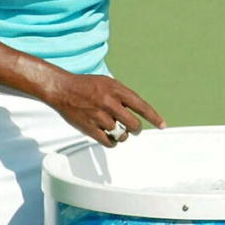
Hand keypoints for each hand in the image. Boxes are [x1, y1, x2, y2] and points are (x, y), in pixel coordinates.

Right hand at [41, 71, 166, 147]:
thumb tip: (138, 110)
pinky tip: (111, 138)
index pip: (142, 106)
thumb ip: (124, 95)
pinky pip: (108, 142)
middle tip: (135, 129)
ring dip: (122, 135)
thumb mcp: (109, 83)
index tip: (163, 125)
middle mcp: (110, 103)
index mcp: (117, 90)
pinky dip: (112, 142)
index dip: (154, 117)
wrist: (62, 89)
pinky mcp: (89, 128)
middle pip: (133, 124)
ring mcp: (99, 116)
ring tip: (117, 130)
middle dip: (136, 129)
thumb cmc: (87, 85)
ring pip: (121, 134)